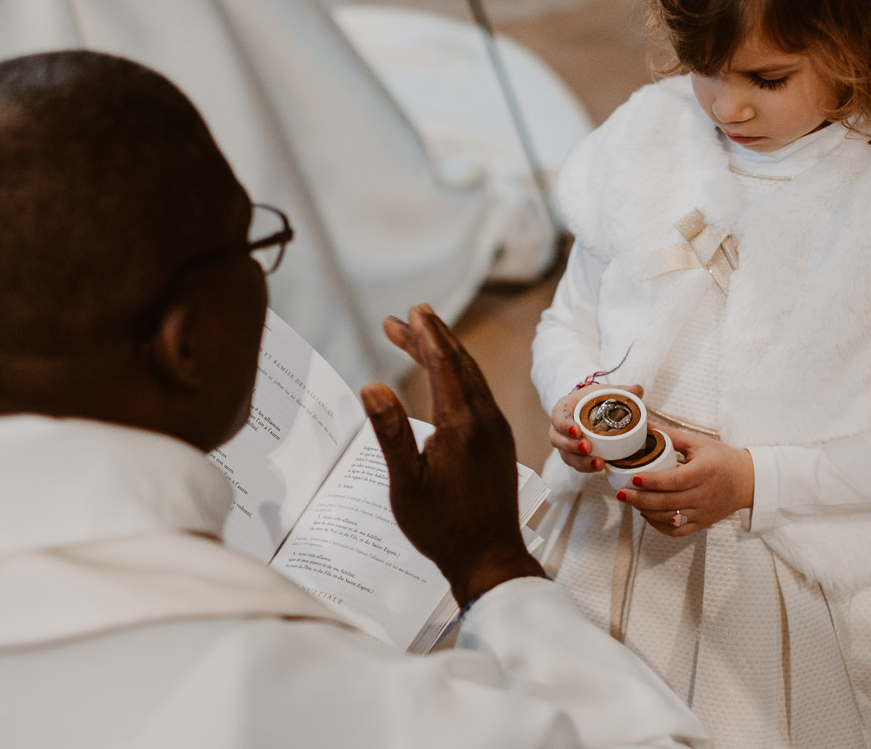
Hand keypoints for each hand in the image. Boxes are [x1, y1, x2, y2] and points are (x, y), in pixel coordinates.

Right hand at [362, 305, 544, 606]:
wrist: (489, 557)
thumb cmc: (443, 526)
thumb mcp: (406, 483)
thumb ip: (390, 432)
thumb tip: (372, 387)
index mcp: (462, 424)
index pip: (443, 364)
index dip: (426, 335)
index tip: (411, 312)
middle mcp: (485, 420)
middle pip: (459, 363)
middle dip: (433, 336)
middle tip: (409, 316)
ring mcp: (496, 430)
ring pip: (472, 378)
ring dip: (446, 355)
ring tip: (420, 339)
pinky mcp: (499, 442)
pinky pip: (479, 394)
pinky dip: (458, 376)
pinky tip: (445, 381)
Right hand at [547, 382, 644, 473]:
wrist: (589, 409)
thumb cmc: (593, 400)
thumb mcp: (604, 392)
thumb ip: (621, 390)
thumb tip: (637, 390)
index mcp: (564, 408)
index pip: (558, 416)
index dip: (565, 425)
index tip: (578, 430)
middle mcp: (560, 428)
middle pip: (558, 439)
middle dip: (572, 446)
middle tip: (588, 448)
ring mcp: (565, 443)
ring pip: (567, 455)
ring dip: (581, 461)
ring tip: (599, 463)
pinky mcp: (572, 455)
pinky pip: (576, 464)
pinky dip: (587, 467)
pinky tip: (600, 467)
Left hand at [614, 427, 753, 537]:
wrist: (747, 481)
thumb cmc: (722, 459)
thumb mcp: (698, 443)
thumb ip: (670, 436)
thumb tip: (645, 426)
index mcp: (704, 472)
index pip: (675, 480)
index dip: (653, 481)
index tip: (634, 478)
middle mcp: (704, 495)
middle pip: (667, 502)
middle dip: (640, 499)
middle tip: (621, 493)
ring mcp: (703, 512)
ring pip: (669, 518)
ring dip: (646, 511)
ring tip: (630, 501)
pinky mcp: (703, 523)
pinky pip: (677, 530)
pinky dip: (659, 525)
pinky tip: (647, 515)